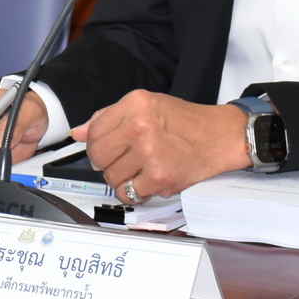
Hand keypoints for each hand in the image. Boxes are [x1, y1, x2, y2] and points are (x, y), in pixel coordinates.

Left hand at [72, 90, 251, 201]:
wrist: (221, 136)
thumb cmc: (186, 122)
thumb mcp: (146, 105)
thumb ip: (109, 117)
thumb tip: (78, 132)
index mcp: (134, 104)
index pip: (93, 130)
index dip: (95, 144)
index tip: (104, 149)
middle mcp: (139, 126)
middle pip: (98, 156)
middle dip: (106, 163)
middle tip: (122, 162)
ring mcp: (149, 152)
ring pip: (111, 178)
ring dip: (123, 179)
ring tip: (141, 170)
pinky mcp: (159, 177)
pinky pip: (129, 193)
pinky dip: (137, 192)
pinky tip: (149, 180)